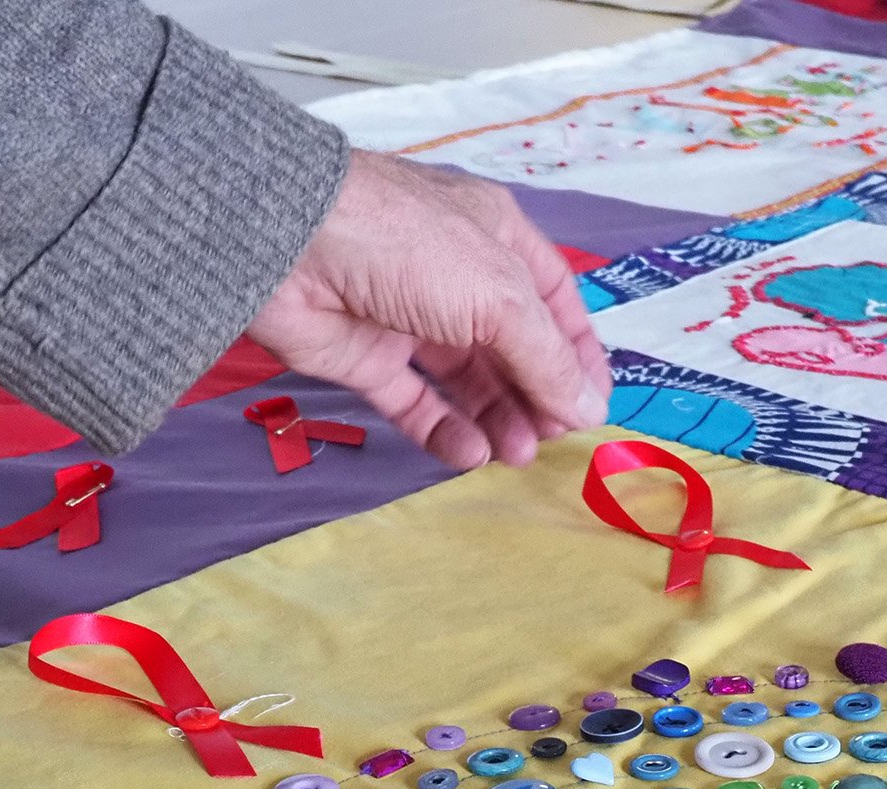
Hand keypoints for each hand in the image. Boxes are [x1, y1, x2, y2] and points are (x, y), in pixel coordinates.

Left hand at [247, 150, 611, 470]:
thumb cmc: (408, 246)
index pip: (553, 299)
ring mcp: (409, 319)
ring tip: (518, 453)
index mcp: (495, 237)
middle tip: (553, 437)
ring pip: (467, 381)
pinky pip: (416, 403)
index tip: (595, 404)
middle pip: (512, 347)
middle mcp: (456, 277)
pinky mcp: (367, 359)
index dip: (577, 352)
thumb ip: (546, 359)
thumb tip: (588, 410)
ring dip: (498, 418)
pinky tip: (471, 453)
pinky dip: (445, 431)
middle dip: (538, 394)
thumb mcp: (500, 295)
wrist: (291, 245)